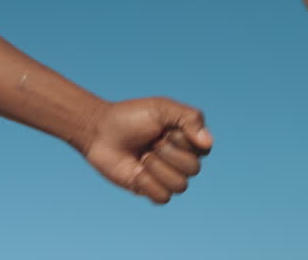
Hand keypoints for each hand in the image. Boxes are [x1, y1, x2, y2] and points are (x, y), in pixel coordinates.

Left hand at [83, 97, 212, 203]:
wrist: (100, 131)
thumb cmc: (130, 117)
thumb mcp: (162, 109)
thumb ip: (189, 119)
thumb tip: (207, 143)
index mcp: (187, 139)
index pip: (202, 150)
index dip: (182, 141)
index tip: (164, 129)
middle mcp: (180, 159)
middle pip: (193, 169)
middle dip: (168, 154)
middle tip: (151, 143)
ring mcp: (166, 176)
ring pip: (180, 186)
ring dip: (157, 169)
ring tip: (142, 157)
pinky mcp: (150, 190)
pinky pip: (163, 197)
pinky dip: (148, 183)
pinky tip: (136, 171)